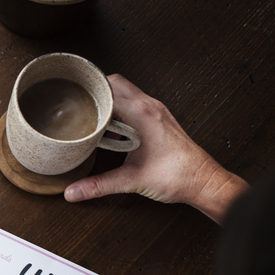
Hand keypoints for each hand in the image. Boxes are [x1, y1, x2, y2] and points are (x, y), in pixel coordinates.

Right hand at [63, 74, 247, 223]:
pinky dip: (120, 108)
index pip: (107, 92)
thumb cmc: (178, 175)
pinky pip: (136, 102)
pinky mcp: (160, 118)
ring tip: (92, 114)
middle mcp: (150, 106)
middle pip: (115, 83)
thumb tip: (73, 192)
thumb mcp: (131, 180)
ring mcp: (156, 110)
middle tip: (77, 104)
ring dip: (108, 98)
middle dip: (95, 91)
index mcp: (142, 114)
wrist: (203, 180)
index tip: (71, 102)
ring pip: (126, 90)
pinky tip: (112, 127)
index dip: (86, 96)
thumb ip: (98, 185)